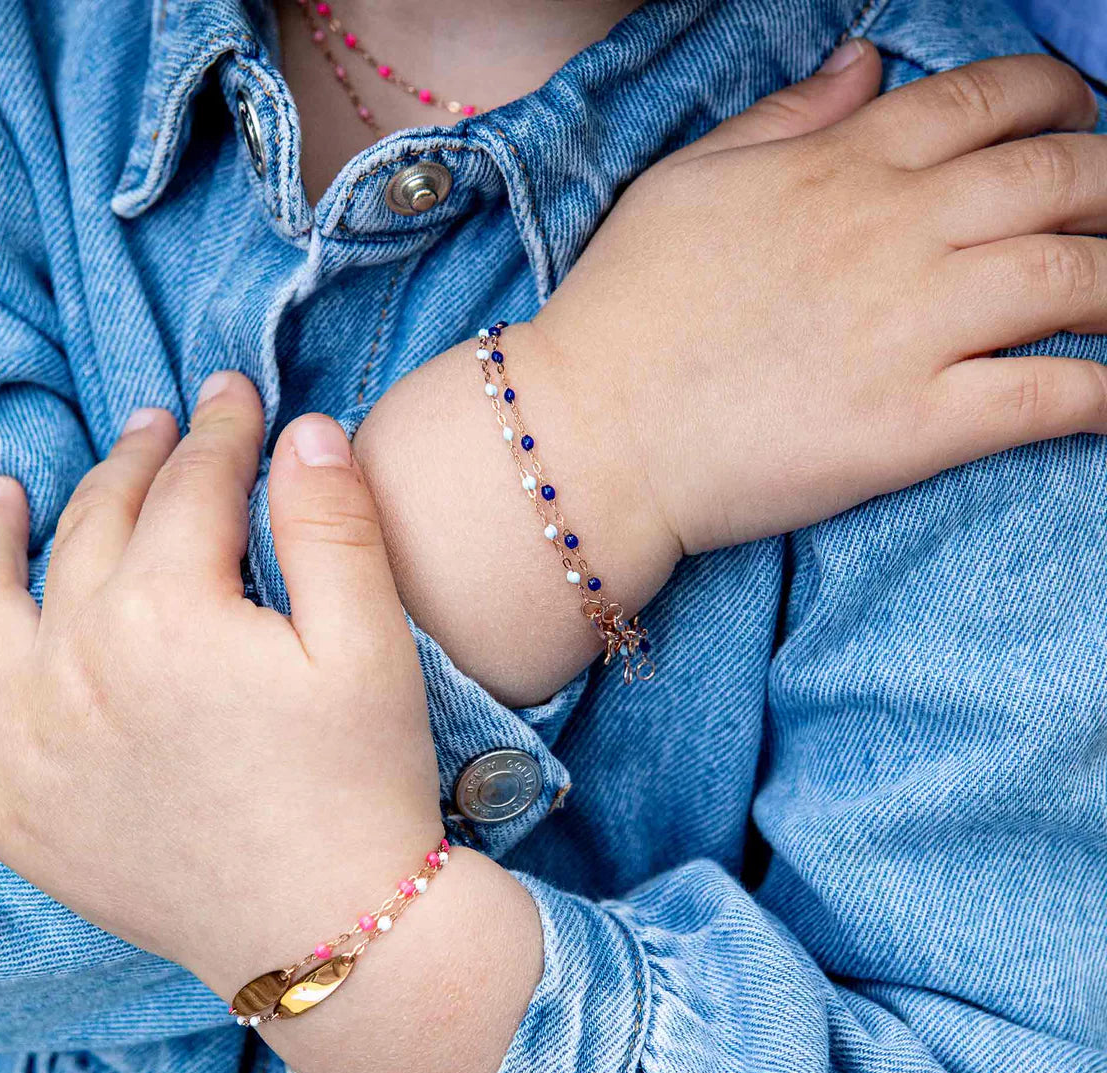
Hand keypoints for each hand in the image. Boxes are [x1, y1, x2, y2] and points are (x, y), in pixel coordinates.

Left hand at [0, 375, 441, 994]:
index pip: (191, 486)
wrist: (333, 932)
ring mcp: (29, 741)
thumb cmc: (361, 781)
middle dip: (133, 463)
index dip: (219, 429)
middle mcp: (77, 662)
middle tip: (159, 425)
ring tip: (0, 495)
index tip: (234, 392)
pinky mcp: (15, 815)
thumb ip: (331, 523)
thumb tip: (301, 429)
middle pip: (97, 529)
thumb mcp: (372, 642)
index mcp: (169, 611)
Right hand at [534, 50, 1106, 553]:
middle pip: (1060, 175)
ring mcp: (912, 328)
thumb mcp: (685, 183)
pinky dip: (1105, 396)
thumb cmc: (621, 310)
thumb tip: (864, 64)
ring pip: (1076, 277)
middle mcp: (895, 231)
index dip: (1059, 99)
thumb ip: (784, 118)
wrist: (591, 434)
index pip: (989, 101)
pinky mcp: (914, 426)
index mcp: (842, 166)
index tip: (1080, 120)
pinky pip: (1048, 397)